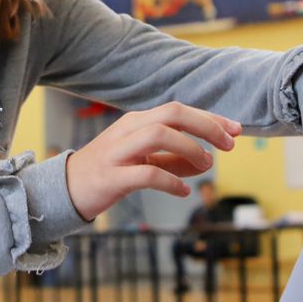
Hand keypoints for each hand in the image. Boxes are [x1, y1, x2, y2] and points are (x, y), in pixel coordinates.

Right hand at [65, 102, 238, 220]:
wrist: (66, 189)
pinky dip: (171, 181)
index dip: (211, 118)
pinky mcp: (111, 177)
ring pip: (159, 134)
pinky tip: (183, 191)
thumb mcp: (144, 161)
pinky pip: (147, 173)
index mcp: (137, 121)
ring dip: (190, 148)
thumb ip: (174, 159)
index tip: (236, 130)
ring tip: (206, 165)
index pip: (180, 110)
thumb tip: (207, 161)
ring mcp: (118, 151)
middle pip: (172, 114)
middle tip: (229, 145)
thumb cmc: (109, 172)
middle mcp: (128, 129)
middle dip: (206, 126)